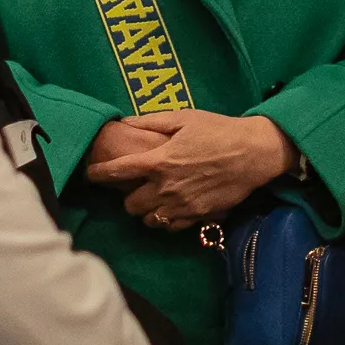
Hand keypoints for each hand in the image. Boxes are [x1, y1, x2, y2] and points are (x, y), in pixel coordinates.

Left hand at [85, 111, 294, 227]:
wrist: (253, 153)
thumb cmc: (218, 130)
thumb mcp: (184, 118)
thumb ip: (151, 121)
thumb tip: (125, 121)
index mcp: (159, 161)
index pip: (117, 171)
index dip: (99, 173)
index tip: (91, 174)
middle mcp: (165, 187)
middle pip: (130, 205)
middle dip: (128, 196)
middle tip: (135, 186)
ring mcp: (181, 205)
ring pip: (149, 219)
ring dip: (146, 210)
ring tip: (152, 198)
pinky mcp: (197, 216)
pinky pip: (171, 227)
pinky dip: (165, 219)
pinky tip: (170, 207)